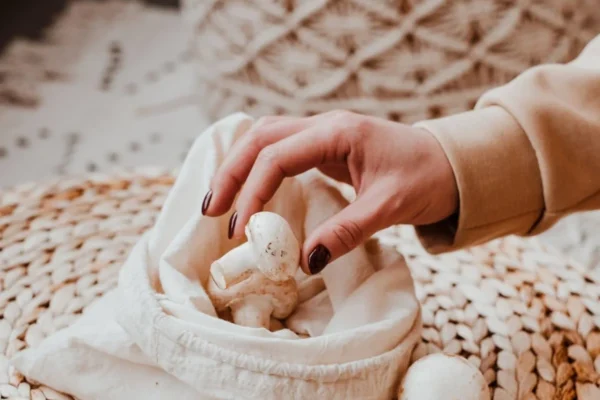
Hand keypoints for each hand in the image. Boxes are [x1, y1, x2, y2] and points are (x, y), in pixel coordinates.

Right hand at [202, 111, 457, 274]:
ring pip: (265, 138)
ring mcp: (323, 132)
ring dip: (239, 166)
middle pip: (259, 137)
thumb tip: (305, 261)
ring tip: (221, 201)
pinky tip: (247, 188)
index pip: (276, 156)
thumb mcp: (389, 207)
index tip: (241, 229)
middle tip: (213, 212)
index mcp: (338, 133)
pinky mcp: (325, 145)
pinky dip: (257, 167)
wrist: (451, 165)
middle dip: (231, 173)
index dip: (253, 192)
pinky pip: (279, 148)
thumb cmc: (427, 179)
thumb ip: (346, 232)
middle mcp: (324, 125)